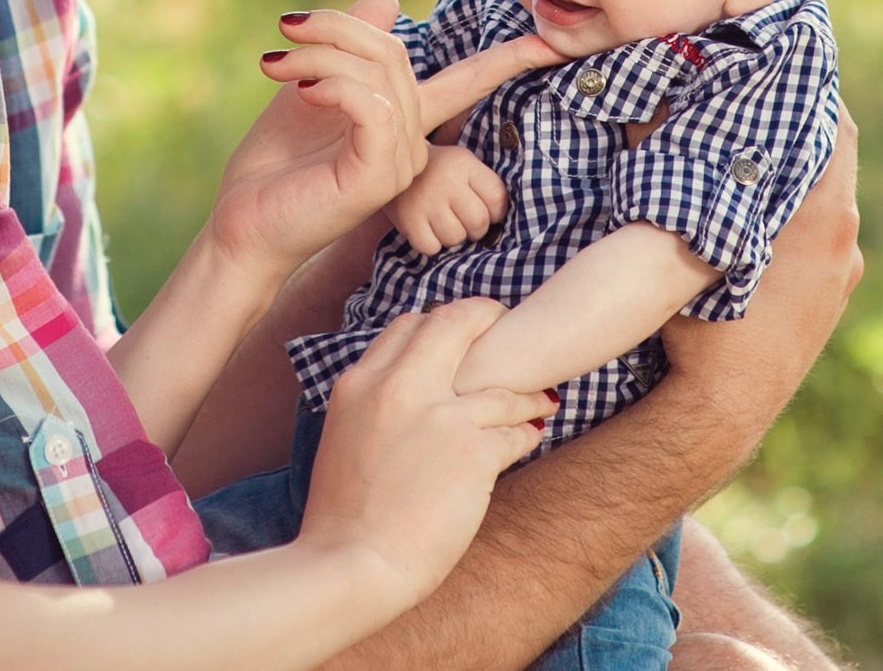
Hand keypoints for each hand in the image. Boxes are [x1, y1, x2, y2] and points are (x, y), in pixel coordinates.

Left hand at [215, 0, 560, 280]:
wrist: (243, 224)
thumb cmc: (274, 165)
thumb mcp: (311, 88)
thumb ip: (348, 46)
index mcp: (404, 122)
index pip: (469, 83)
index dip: (511, 59)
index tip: (553, 44)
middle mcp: (413, 144)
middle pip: (396, 53)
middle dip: (338, 28)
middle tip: (286, 30)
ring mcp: (401, 163)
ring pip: (383, 74)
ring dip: (321, 54)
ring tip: (277, 65)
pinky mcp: (380, 176)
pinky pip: (376, 107)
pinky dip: (335, 85)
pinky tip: (302, 92)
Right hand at [297, 299, 553, 607]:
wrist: (351, 564)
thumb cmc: (341, 518)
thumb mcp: (341, 438)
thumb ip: (371, 406)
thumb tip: (400, 400)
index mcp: (359, 384)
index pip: (407, 325)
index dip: (440, 324)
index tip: (462, 334)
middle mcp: (399, 388)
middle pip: (455, 323)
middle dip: (488, 318)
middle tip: (509, 328)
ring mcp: (439, 418)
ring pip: (501, 384)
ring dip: (525, 391)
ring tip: (540, 397)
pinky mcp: (474, 453)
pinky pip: (517, 428)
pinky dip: (529, 430)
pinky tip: (532, 435)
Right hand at [386, 144, 504, 255]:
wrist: (392, 164)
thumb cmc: (439, 171)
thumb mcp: (463, 164)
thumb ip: (485, 185)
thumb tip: (502, 222)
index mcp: (464, 164)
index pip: (497, 198)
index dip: (496, 212)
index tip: (486, 211)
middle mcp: (446, 181)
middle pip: (478, 222)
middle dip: (476, 229)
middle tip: (465, 221)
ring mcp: (426, 201)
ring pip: (455, 237)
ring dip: (453, 236)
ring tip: (444, 222)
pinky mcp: (408, 219)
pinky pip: (430, 247)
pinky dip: (431, 244)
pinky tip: (427, 229)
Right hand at [659, 102, 862, 418]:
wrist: (720, 409)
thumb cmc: (699, 324)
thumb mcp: (678, 238)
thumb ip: (670, 170)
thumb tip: (644, 103)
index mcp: (823, 217)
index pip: (831, 125)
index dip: (807, 88)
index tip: (779, 61)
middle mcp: (845, 242)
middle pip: (829, 157)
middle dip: (793, 125)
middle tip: (752, 94)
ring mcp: (842, 274)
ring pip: (822, 200)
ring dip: (791, 172)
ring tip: (747, 150)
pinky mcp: (830, 300)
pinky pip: (817, 237)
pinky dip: (792, 214)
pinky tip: (750, 213)